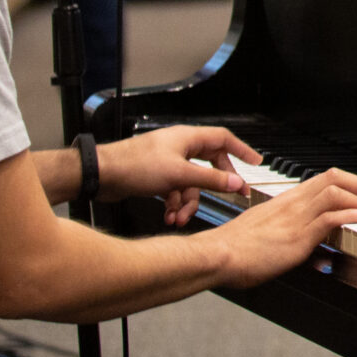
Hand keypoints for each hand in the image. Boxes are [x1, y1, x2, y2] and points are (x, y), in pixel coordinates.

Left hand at [100, 125, 252, 226]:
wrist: (102, 175)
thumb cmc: (135, 165)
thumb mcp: (179, 175)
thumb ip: (210, 180)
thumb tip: (235, 182)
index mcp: (188, 138)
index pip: (223, 139)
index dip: (241, 150)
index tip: (255, 162)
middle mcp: (180, 148)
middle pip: (209, 166)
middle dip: (214, 186)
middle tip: (230, 197)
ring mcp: (168, 163)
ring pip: (191, 184)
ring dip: (188, 203)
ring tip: (180, 217)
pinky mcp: (157, 178)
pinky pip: (176, 191)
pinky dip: (175, 205)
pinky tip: (169, 216)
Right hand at [210, 168, 356, 287]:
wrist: (215, 255)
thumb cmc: (230, 247)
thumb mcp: (260, 227)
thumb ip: (280, 225)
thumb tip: (291, 234)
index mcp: (285, 200)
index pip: (322, 179)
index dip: (346, 182)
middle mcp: (293, 204)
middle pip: (334, 177)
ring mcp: (296, 218)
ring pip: (336, 192)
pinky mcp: (297, 237)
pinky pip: (332, 217)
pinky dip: (354, 215)